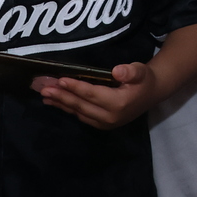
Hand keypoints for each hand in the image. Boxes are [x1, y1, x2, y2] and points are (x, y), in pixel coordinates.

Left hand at [33, 61, 159, 129]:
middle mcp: (110, 117)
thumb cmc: (144, 79)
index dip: (75, 87)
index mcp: (119, 103)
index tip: (60, 80)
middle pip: (81, 105)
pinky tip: (57, 103)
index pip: (92, 94)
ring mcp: (105, 124)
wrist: (152, 94)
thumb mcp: (141, 71)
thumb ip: (131, 71)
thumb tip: (117, 71)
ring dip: (61, 104)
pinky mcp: (101, 125)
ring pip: (78, 112)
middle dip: (61, 96)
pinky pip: (81, 116)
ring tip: (45, 96)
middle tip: (44, 88)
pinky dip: (68, 109)